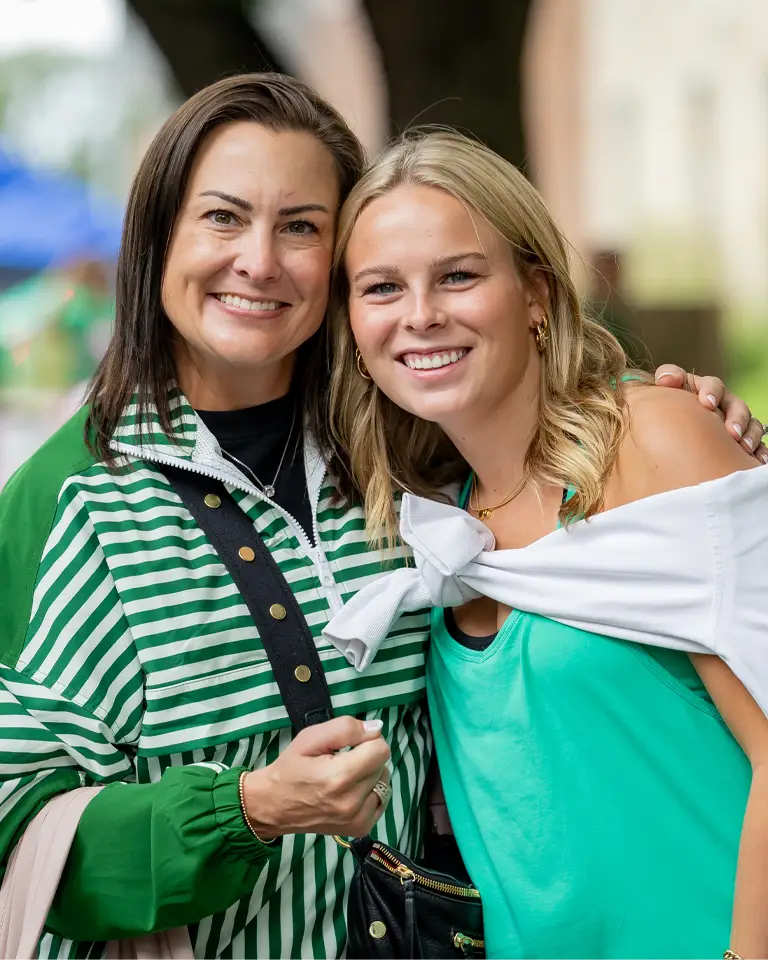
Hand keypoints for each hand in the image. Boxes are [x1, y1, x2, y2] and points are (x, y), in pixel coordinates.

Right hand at [242, 716, 390, 838]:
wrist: (273, 806)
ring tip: (346, 777)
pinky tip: (351, 791)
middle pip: (382, 765)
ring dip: (371, 775)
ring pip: (384, 782)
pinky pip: (381, 800)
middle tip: (342, 761)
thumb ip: (345, 728)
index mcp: (339, 776)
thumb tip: (377, 729)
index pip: (380, 749)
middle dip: (367, 757)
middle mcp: (352, 802)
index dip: (366, 740)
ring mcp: (357, 819)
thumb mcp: (310, 738)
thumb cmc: (290, 768)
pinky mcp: (360, 828)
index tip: (349, 745)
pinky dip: (371, 792)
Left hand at [654, 364, 767, 463]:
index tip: (707, 403)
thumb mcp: (664, 399)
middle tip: (732, 432)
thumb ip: (666, 380)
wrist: (671, 445)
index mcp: (702, 392)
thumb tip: (666, 378)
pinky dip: (758, 448)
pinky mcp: (741, 438)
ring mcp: (732, 420)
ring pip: (749, 421)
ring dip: (749, 432)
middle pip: (734, 404)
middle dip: (736, 416)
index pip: (710, 384)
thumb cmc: (666, 418)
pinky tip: (756, 458)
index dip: (710, 390)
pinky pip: (757, 441)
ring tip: (744, 447)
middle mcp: (720, 404)